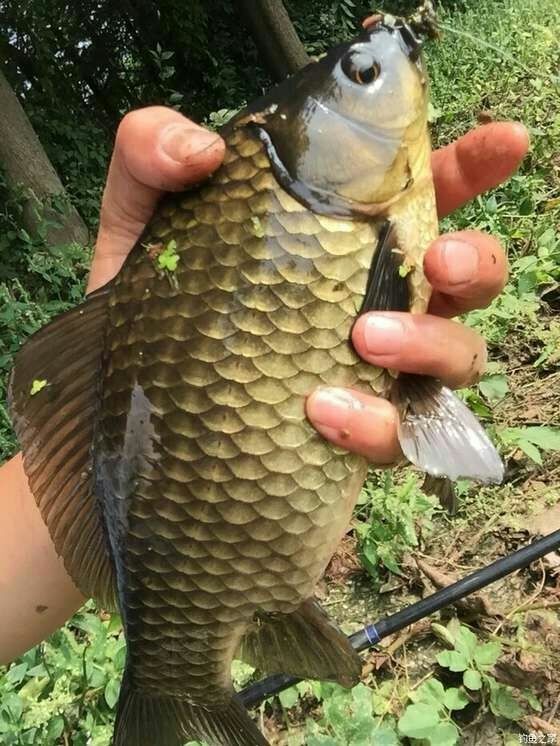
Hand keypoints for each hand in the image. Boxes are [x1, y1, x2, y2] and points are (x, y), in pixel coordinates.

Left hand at [90, 107, 527, 467]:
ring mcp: (371, 371)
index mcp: (339, 239)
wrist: (131, 406)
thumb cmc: (147, 308)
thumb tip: (202, 147)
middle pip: (468, 277)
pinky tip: (321, 413)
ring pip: (458, 359)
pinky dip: (375, 425)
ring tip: (364, 339)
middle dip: (476, 263)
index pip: (422, 193)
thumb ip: (151, 155)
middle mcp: (370, 299)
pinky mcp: (353, 437)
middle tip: (438, 261)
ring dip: (431, 345)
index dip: (471, 167)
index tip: (502, 145)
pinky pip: (400, 437)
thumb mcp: (137, 220)